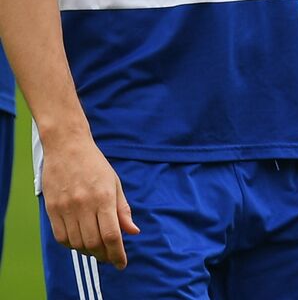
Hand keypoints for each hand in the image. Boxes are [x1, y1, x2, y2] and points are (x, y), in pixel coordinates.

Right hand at [41, 134, 139, 268]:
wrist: (67, 147)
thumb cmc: (95, 165)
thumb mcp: (115, 184)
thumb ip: (123, 210)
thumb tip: (133, 232)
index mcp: (104, 197)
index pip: (111, 235)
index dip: (118, 253)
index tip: (122, 263)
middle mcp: (84, 205)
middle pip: (93, 243)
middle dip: (104, 255)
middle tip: (110, 257)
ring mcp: (65, 208)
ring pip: (77, 243)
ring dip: (88, 251)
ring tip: (97, 249)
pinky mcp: (52, 209)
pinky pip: (61, 237)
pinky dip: (72, 245)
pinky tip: (80, 242)